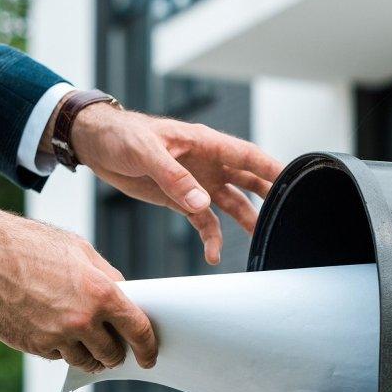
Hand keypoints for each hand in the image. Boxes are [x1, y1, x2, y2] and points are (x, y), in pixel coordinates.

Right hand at [0, 197, 156, 372]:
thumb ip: (107, 278)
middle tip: (113, 347)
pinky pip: (57, 356)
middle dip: (115, 353)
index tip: (149, 357)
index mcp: (101, 293)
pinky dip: (60, 348)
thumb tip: (125, 297)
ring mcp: (56, 337)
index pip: (138, 330)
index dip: (148, 348)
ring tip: (84, 341)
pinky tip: (52, 328)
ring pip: (85, 360)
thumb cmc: (31, 245)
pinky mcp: (33, 346)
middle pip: (112, 354)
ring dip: (89, 355)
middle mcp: (82, 320)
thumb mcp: (80, 251)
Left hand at [62, 104, 283, 264]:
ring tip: (260, 242)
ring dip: (244, 221)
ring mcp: (196, 182)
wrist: (96, 144)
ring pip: (230, 204)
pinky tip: (212, 255)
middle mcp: (208, 163)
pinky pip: (203, 221)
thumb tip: (202, 203)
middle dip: (269, 197)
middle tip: (289, 215)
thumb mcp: (146, 152)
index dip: (272, 169)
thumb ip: (174, 178)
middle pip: (248, 181)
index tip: (295, 182)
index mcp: (205, 144)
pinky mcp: (180, 199)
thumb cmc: (121, 135)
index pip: (247, 156)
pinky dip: (210, 237)